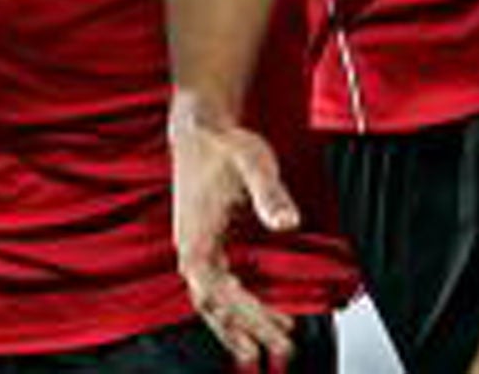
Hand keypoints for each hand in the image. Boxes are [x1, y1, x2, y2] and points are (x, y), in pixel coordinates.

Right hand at [171, 102, 298, 367]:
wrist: (200, 126)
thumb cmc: (224, 144)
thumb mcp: (254, 164)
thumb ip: (270, 195)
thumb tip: (289, 223)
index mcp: (197, 241)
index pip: (221, 295)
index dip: (249, 318)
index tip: (278, 333)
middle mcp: (190, 251)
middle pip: (216, 308)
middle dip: (247, 332)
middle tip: (282, 354)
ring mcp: (193, 250)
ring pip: (212, 302)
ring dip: (238, 327)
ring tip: (263, 351)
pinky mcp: (202, 245)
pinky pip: (214, 289)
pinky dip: (232, 309)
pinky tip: (251, 318)